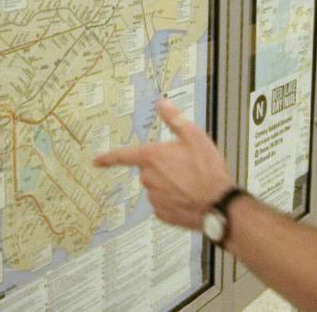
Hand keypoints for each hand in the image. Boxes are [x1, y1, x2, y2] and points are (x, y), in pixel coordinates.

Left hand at [93, 99, 232, 229]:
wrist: (219, 204)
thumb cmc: (207, 170)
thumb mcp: (194, 136)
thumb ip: (174, 119)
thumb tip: (162, 103)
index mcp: (152, 157)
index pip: (124, 155)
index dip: (109, 157)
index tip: (96, 161)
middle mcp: (148, 178)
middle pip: (149, 169)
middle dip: (163, 166)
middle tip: (185, 166)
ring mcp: (155, 198)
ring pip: (157, 186)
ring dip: (170, 183)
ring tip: (191, 182)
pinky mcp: (163, 213)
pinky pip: (164, 202)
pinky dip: (174, 199)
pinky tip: (189, 196)